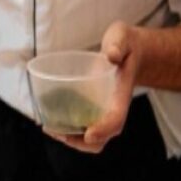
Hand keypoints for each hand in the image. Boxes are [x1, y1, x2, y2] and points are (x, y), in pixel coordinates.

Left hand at [48, 21, 138, 154]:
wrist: (131, 52)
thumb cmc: (125, 44)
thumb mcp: (122, 37)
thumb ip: (118, 44)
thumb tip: (111, 55)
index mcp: (122, 94)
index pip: (116, 118)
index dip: (104, 129)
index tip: (88, 134)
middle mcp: (113, 108)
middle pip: (102, 138)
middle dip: (81, 142)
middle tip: (57, 132)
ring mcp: (103, 111)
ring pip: (91, 138)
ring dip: (71, 139)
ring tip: (49, 128)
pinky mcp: (93, 108)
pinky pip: (82, 126)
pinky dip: (67, 130)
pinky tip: (50, 121)